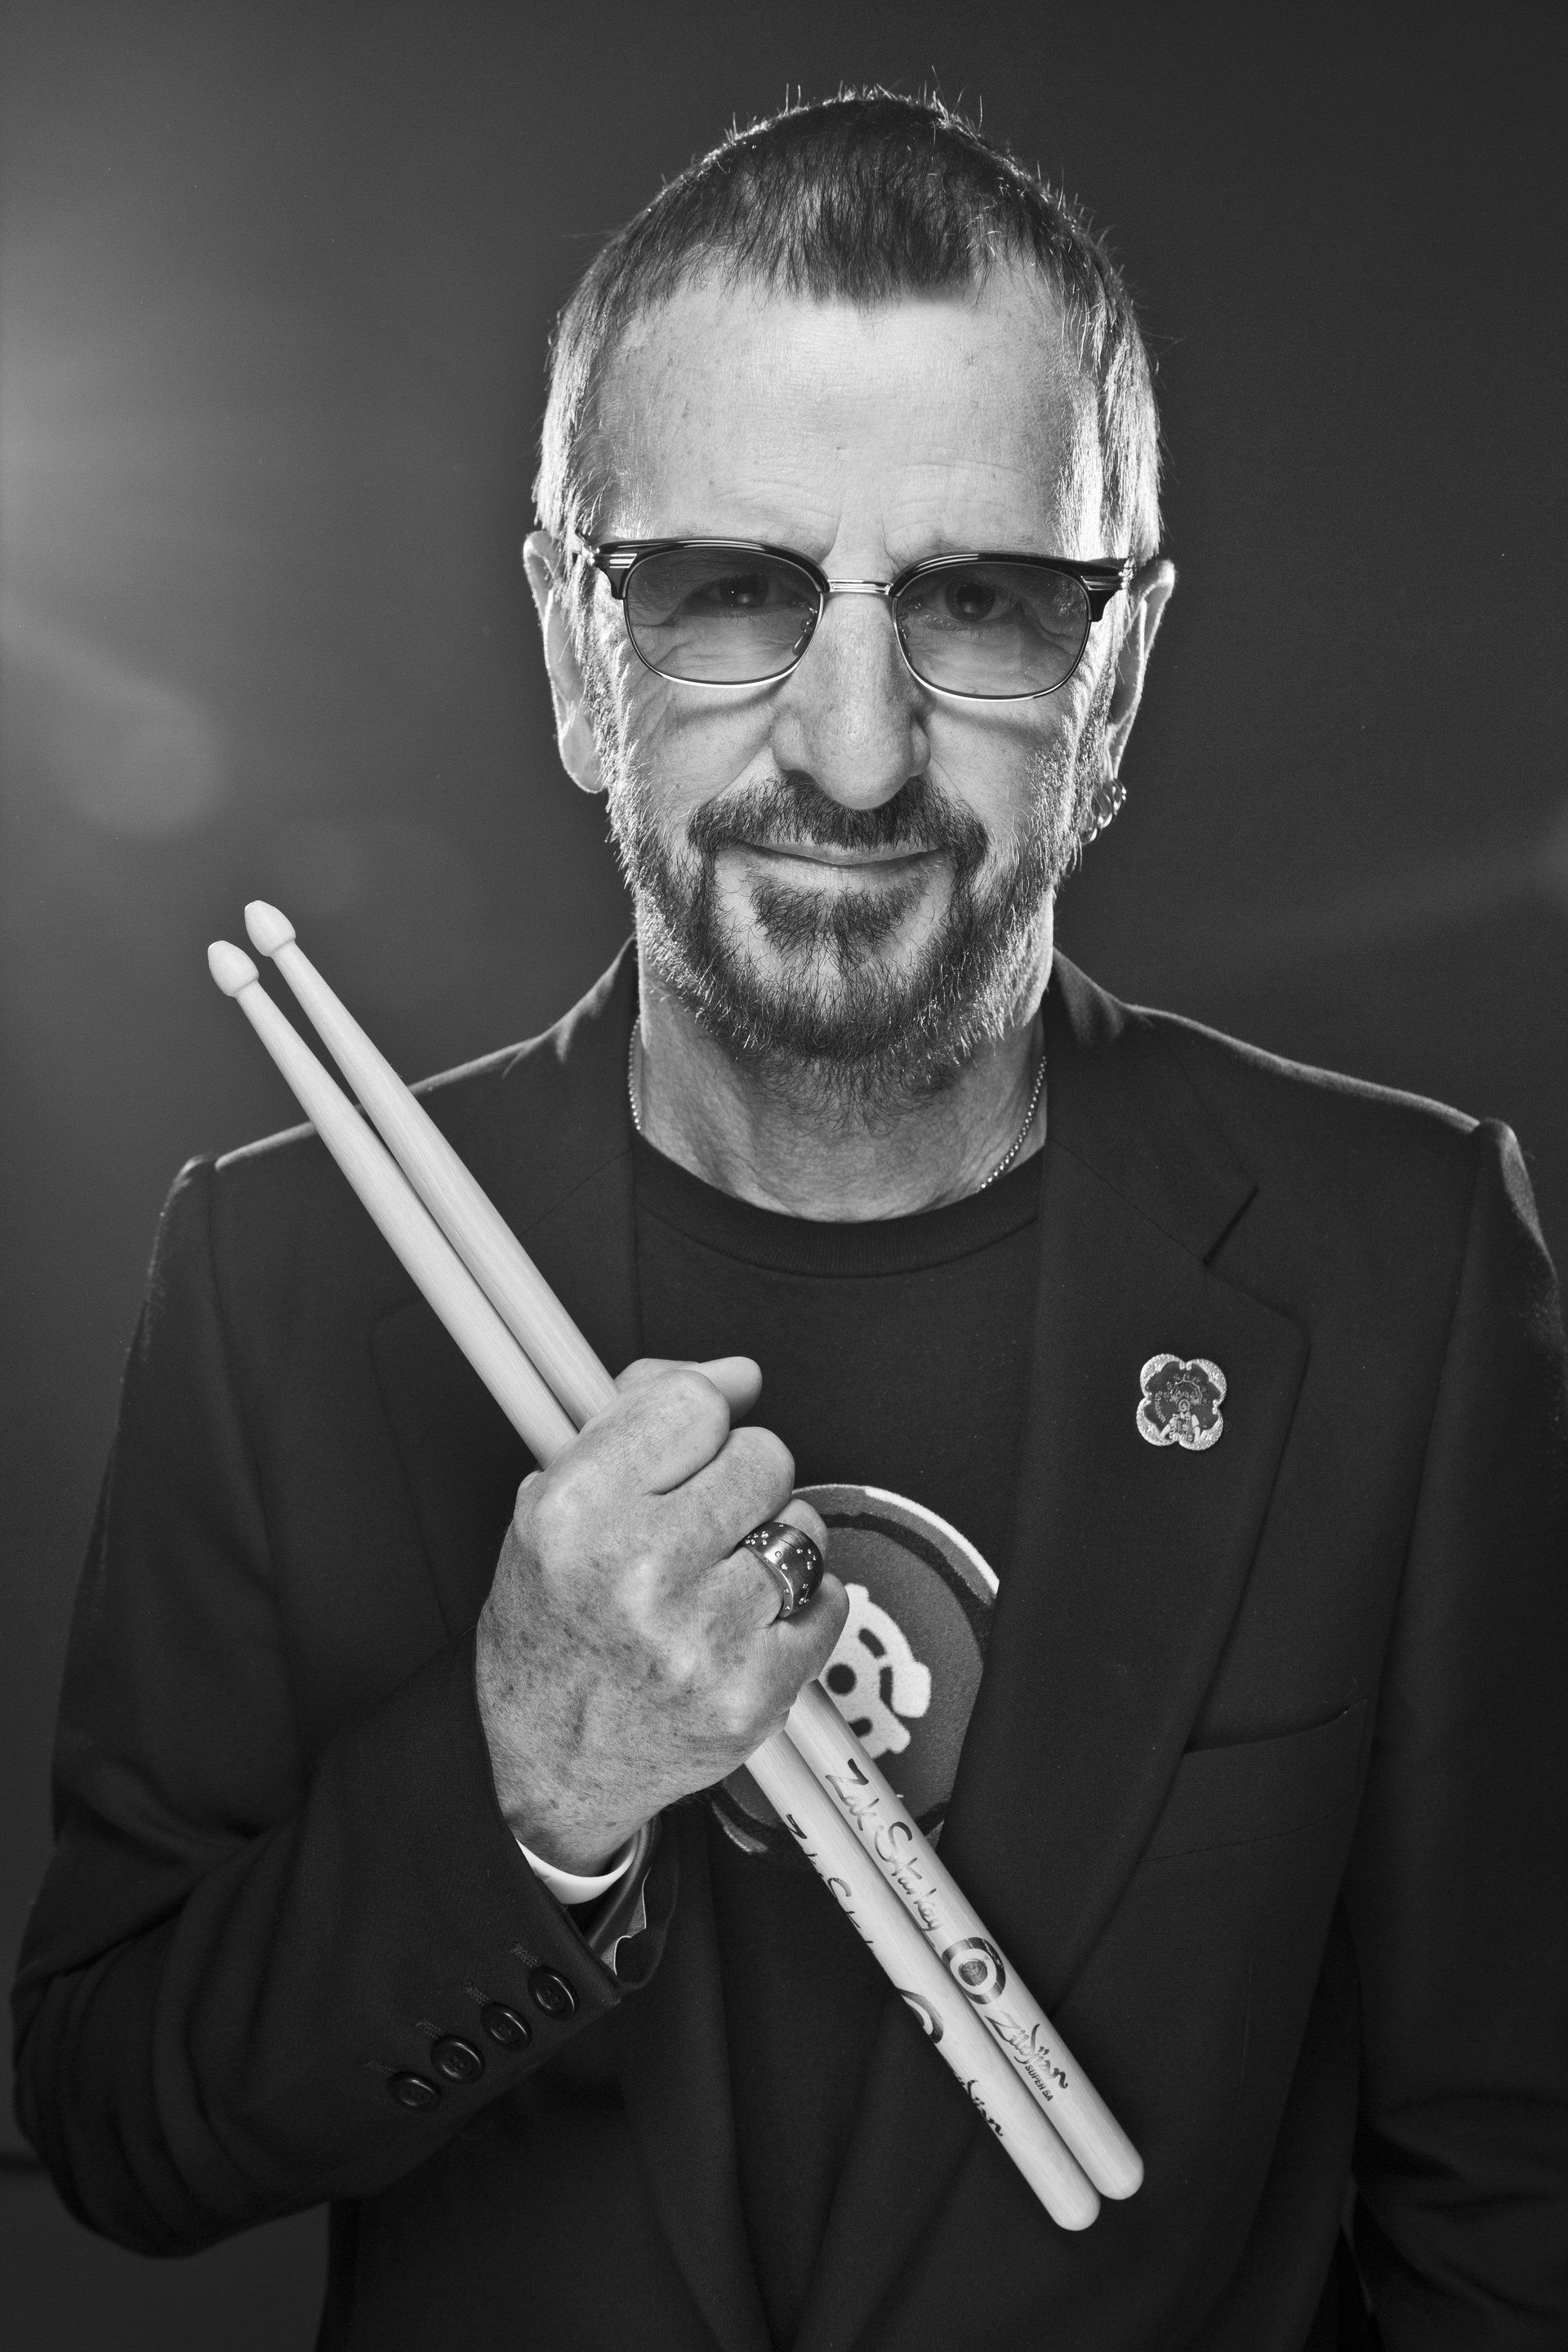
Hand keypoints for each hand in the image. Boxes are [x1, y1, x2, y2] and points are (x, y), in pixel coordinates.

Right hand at [474, 1356, 844, 1872]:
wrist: (550, 1765)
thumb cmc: (554, 1629)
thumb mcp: (551, 1505)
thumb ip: (635, 1418)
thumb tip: (737, 1373)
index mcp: (576, 1513)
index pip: (694, 1403)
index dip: (710, 1405)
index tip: (711, 1422)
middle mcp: (638, 1572)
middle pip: (764, 1457)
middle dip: (742, 1476)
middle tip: (703, 1517)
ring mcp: (703, 1639)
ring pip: (803, 1525)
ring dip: (774, 1539)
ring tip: (721, 1574)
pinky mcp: (754, 1694)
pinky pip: (829, 1600)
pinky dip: (802, 1603)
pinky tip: (749, 1619)